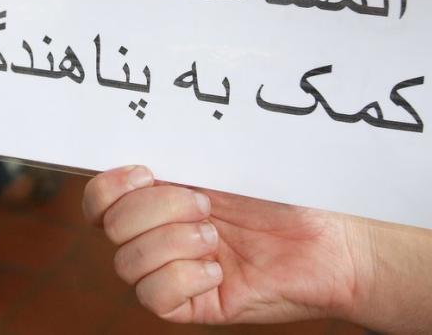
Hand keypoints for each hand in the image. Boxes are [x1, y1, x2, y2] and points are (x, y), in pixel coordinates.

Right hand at [83, 166, 371, 324]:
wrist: (333, 240)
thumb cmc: (286, 192)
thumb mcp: (230, 159)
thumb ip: (185, 150)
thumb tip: (147, 126)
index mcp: (158, 194)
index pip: (98, 197)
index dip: (109, 186)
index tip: (148, 172)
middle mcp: (156, 233)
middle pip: (110, 226)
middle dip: (158, 209)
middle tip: (207, 204)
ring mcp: (172, 270)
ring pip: (127, 262)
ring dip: (174, 242)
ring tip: (217, 238)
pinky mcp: (191, 305)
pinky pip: (153, 296)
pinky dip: (184, 277)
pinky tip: (218, 269)